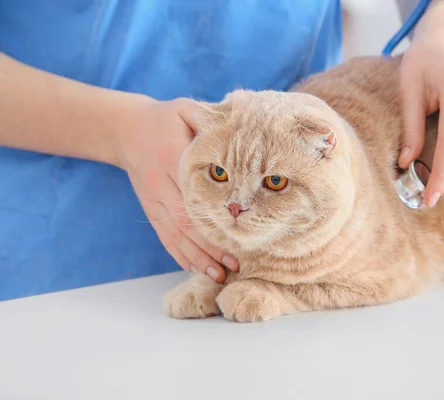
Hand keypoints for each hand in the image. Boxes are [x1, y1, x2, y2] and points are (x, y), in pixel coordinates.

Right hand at [115, 97, 238, 281]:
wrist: (124, 129)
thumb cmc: (164, 119)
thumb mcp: (184, 110)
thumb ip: (208, 118)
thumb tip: (239, 127)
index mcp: (171, 158)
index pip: (195, 194)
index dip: (214, 217)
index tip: (237, 233)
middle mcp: (160, 185)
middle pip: (187, 222)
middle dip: (211, 246)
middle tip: (235, 264)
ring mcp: (153, 201)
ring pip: (176, 236)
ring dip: (197, 258)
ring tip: (219, 276)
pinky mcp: (150, 210)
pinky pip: (165, 237)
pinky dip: (180, 255)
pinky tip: (196, 270)